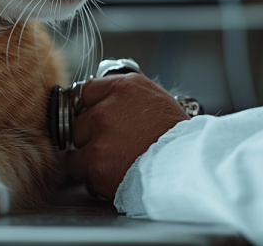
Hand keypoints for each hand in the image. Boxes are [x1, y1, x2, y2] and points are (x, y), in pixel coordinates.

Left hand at [64, 73, 188, 199]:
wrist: (186, 167)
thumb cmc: (178, 137)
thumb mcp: (157, 100)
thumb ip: (128, 98)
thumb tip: (109, 102)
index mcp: (124, 88)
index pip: (87, 90)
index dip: (90, 107)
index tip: (92, 116)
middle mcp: (107, 109)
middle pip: (79, 120)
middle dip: (89, 133)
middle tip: (110, 143)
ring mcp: (99, 138)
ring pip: (75, 147)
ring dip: (87, 155)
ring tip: (111, 162)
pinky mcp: (95, 165)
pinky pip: (80, 170)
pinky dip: (92, 175)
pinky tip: (111, 175)